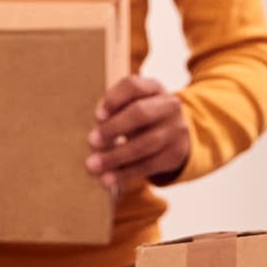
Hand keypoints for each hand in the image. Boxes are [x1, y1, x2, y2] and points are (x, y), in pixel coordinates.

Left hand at [88, 74, 190, 192]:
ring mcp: (176, 129)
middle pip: (141, 113)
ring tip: (92, 165)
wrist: (173, 135)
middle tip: (90, 141)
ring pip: (146, 143)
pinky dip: (126, 173)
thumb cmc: (139, 117)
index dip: (113, 99)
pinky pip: (149, 165)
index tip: (97, 116)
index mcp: (153, 87)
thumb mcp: (128, 106)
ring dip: (116, 156)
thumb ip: (112, 111)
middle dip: (114, 128)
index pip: (133, 86)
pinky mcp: (176, 153)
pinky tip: (107, 179)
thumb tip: (96, 129)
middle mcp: (169, 105)